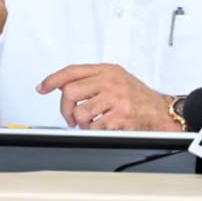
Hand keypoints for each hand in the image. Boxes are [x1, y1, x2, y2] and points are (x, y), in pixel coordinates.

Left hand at [36, 64, 179, 131]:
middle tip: (70, 117)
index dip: (53, 79)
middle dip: (65, 109)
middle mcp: (110, 81)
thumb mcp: (116, 79)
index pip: (72, 71)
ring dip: (82, 123)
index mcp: (107, 70)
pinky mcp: (119, 115)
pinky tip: (104, 126)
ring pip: (80, 112)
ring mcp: (115, 98)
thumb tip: (62, 86)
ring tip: (92, 122)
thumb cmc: (137, 96)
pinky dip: (95, 130)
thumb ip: (92, 79)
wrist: (159, 110)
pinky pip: (93, 126)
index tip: (42, 87)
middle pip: (70, 91)